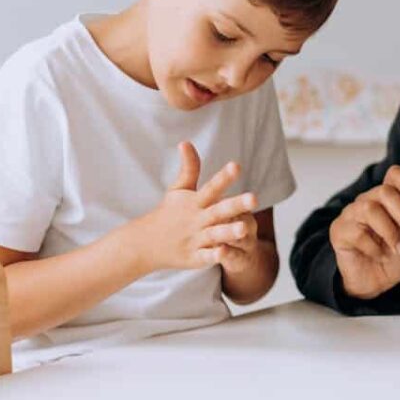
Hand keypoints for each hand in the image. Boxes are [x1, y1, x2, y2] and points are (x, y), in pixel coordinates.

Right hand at [136, 142, 258, 271]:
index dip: (224, 177)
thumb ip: (189, 168)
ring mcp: (195, 239)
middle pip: (218, 211)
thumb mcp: (178, 190)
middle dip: (235, 205)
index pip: (211, 187)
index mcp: (195, 202)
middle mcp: (196, 219)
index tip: (236, 165)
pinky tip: (225, 253)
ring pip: (215, 235)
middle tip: (254, 198)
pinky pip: (205, 257)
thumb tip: (185, 142)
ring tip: (246, 228)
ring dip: (229, 232)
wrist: (145, 243)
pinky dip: (214, 256)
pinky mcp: (194, 257)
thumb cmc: (169, 212)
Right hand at [329, 164, 399, 298]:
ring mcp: (350, 214)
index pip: (394, 174)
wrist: (377, 283)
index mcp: (387, 197)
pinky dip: (375, 248)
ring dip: (390, 232)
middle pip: (384, 191)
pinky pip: (357, 233)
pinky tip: (381, 256)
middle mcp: (367, 200)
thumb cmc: (394, 256)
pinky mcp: (338, 231)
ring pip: (370, 209)